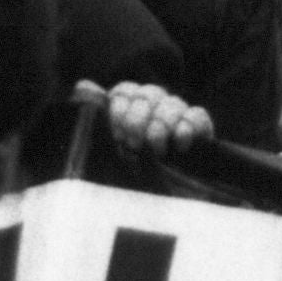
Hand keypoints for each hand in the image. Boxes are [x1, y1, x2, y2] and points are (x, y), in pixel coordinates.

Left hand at [77, 78, 213, 156]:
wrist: (153, 195)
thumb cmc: (122, 167)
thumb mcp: (103, 141)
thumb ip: (94, 111)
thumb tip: (83, 85)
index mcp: (128, 102)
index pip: (126, 91)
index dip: (120, 111)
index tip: (116, 135)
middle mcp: (154, 102)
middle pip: (150, 94)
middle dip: (138, 121)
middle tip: (133, 146)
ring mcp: (177, 112)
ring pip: (173, 103)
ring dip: (162, 127)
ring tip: (156, 150)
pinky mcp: (198, 125)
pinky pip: (197, 115)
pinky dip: (188, 128)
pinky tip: (180, 145)